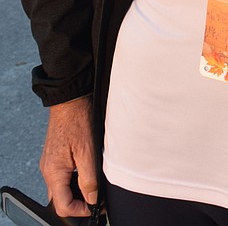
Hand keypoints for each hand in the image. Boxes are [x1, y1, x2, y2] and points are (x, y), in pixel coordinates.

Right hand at [41, 96, 98, 216]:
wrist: (71, 100)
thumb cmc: (78, 120)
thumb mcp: (88, 151)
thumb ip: (89, 178)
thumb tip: (92, 199)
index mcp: (54, 173)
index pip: (63, 205)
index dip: (80, 210)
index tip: (95, 207)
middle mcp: (48, 171)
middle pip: (61, 199)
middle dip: (78, 202)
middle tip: (96, 199)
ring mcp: (50, 163)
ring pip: (62, 188)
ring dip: (77, 191)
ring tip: (94, 185)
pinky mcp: (55, 156)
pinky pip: (62, 175)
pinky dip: (74, 179)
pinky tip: (87, 172)